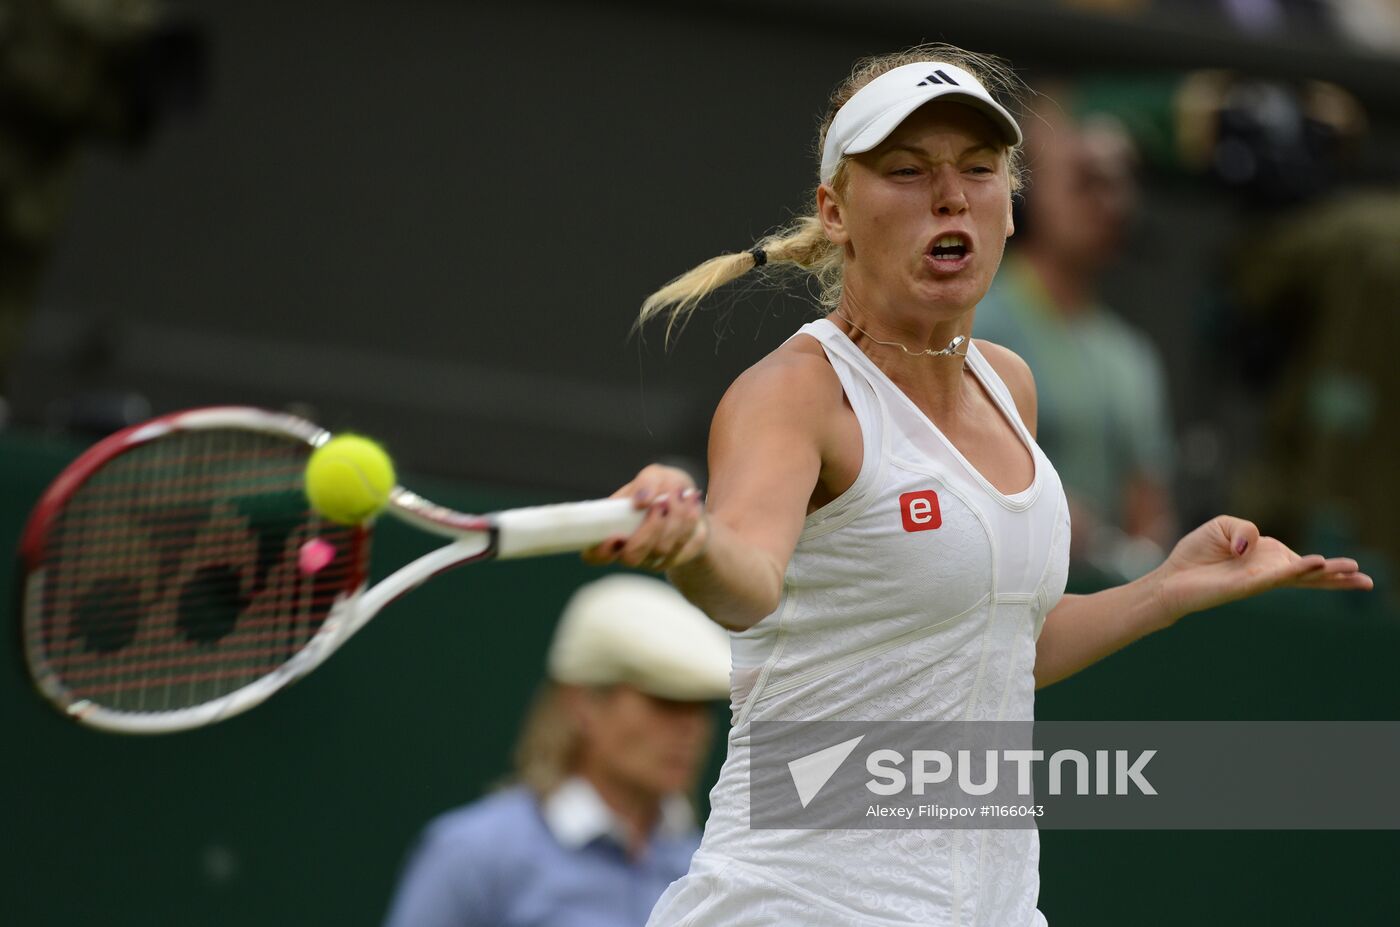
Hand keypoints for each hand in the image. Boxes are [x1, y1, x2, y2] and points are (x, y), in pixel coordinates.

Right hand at [581, 464, 708, 572]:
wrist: (690, 498)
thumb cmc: (662, 487)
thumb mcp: (654, 476)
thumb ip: (646, 483)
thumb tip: (641, 501)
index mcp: (611, 530)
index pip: (594, 555)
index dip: (600, 552)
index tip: (616, 536)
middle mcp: (630, 549)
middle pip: (632, 557)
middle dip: (648, 529)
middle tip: (662, 502)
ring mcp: (653, 558)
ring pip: (661, 550)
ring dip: (673, 520)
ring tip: (681, 494)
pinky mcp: (676, 557)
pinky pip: (683, 547)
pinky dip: (689, 521)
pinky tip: (692, 502)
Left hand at [1153, 514, 1372, 622]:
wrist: (1171, 578)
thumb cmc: (1198, 554)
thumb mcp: (1224, 526)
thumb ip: (1246, 528)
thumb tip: (1253, 545)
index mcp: (1269, 557)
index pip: (1304, 562)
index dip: (1326, 565)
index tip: (1352, 568)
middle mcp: (1268, 571)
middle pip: (1310, 575)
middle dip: (1339, 578)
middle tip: (1369, 582)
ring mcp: (1258, 580)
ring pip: (1298, 576)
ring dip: (1324, 573)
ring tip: (1351, 571)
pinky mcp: (1243, 586)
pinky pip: (1273, 576)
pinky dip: (1294, 569)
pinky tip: (1313, 565)